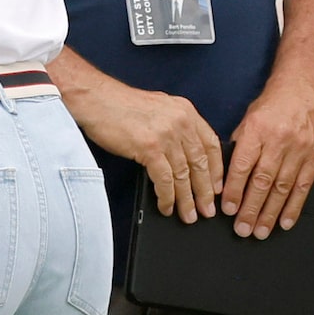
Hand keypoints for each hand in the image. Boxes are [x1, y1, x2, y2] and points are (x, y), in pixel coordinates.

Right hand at [63, 74, 222, 222]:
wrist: (96, 99)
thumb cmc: (120, 105)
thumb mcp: (158, 108)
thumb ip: (175, 126)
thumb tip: (182, 153)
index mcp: (185, 111)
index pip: (211, 144)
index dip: (216, 169)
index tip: (217, 186)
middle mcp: (181, 122)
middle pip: (200, 162)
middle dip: (205, 190)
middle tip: (207, 209)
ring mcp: (166, 135)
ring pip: (183, 174)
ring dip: (186, 199)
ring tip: (188, 215)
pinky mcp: (149, 147)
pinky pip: (164, 179)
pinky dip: (167, 197)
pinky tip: (166, 206)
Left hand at [221, 78, 313, 238]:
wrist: (305, 88)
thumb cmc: (274, 103)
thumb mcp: (247, 120)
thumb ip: (239, 147)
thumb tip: (227, 177)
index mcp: (257, 130)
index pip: (242, 166)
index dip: (234, 190)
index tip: (227, 209)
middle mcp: (279, 141)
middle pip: (263, 181)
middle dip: (251, 209)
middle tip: (242, 229)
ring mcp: (299, 150)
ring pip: (282, 188)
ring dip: (270, 214)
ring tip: (260, 231)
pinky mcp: (313, 156)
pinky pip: (303, 186)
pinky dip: (294, 207)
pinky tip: (285, 221)